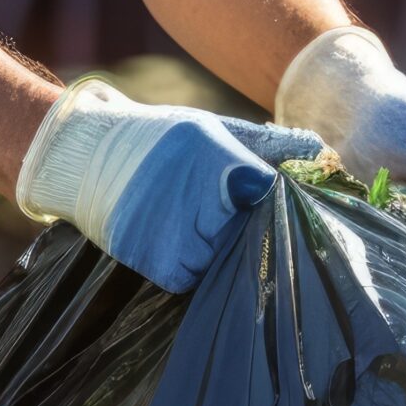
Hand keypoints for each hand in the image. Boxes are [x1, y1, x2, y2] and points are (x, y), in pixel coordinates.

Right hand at [16, 77, 322, 290]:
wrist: (85, 153)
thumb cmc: (160, 138)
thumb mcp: (213, 128)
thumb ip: (266, 144)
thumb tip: (321, 150)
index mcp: (215, 155)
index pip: (266, 191)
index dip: (271, 200)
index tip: (265, 202)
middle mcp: (195, 192)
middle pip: (248, 229)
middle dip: (246, 227)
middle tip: (227, 216)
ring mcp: (172, 226)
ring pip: (221, 258)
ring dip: (219, 250)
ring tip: (201, 228)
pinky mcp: (150, 255)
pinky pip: (190, 277)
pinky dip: (191, 268)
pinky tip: (182, 245)